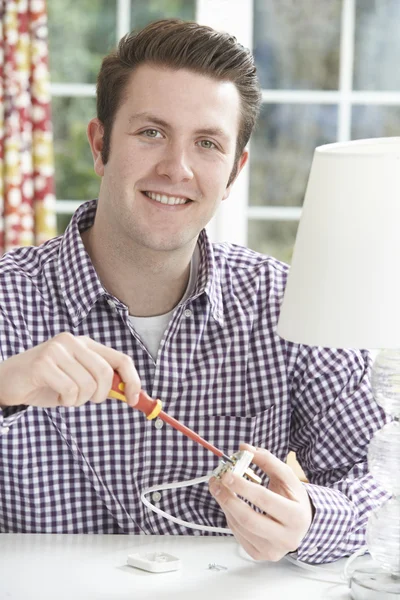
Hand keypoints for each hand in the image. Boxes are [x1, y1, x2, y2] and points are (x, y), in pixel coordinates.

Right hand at [0, 332, 140, 408]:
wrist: (7, 382)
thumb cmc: (45, 383)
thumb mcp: (78, 380)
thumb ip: (101, 382)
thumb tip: (130, 393)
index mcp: (86, 343)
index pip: (121, 359)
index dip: (133, 380)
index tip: (135, 400)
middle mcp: (73, 342)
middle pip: (105, 373)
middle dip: (100, 395)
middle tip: (84, 400)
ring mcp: (57, 350)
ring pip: (87, 385)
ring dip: (78, 400)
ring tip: (64, 397)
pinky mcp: (43, 363)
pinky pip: (69, 390)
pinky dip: (66, 401)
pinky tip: (55, 397)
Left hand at [209, 443, 313, 560]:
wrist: (302, 524)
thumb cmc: (293, 499)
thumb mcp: (286, 476)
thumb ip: (267, 460)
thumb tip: (244, 448)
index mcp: (296, 516)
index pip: (265, 500)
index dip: (243, 486)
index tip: (227, 474)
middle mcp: (286, 538)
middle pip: (248, 519)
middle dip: (227, 498)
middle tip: (216, 482)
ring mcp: (272, 550)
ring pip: (239, 527)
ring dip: (225, 505)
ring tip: (220, 488)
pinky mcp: (259, 555)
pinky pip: (237, 534)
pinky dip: (230, 516)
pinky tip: (231, 504)